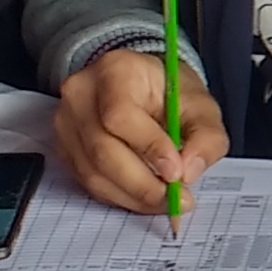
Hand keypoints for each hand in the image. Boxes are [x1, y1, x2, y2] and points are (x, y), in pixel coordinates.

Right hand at [53, 46, 229, 214]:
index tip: (176, 172)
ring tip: (166, 200)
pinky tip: (145, 196)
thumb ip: (206, 138)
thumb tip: (189, 171)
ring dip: (133, 196)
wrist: (144, 89)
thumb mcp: (201, 107)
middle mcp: (81, 94)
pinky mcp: (65, 148)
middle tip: (176, 199)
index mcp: (115, 70)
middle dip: (142, 183)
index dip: (148, 147)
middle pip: (102, 150)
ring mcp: (67, 122)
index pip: (120, 114)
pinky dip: (120, 196)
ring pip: (93, 173)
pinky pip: (89, 183)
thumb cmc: (169, 93)